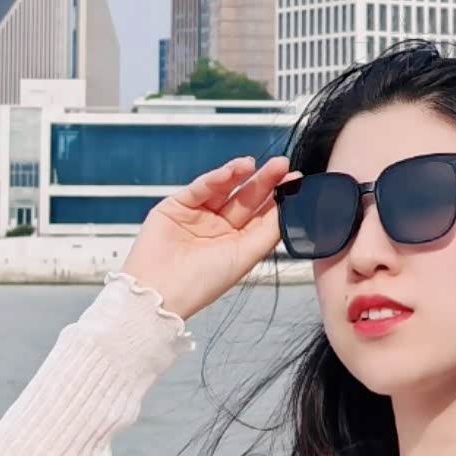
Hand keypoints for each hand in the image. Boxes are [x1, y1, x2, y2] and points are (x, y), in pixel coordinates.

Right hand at [117, 155, 291, 321]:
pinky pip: (200, 188)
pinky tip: (231, 171)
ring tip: (253, 164)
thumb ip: (269, 232)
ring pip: (223, 188)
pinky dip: (215, 178)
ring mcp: (198, 215)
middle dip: (263, 181)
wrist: (160, 292)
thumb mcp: (245, 258)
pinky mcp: (176, 205)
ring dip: (239, 174)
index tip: (295, 179)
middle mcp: (219, 227)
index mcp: (238, 242)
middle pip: (246, 198)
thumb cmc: (202, 284)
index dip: (278, 196)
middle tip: (281, 165)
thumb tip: (290, 208)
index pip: (262, 214)